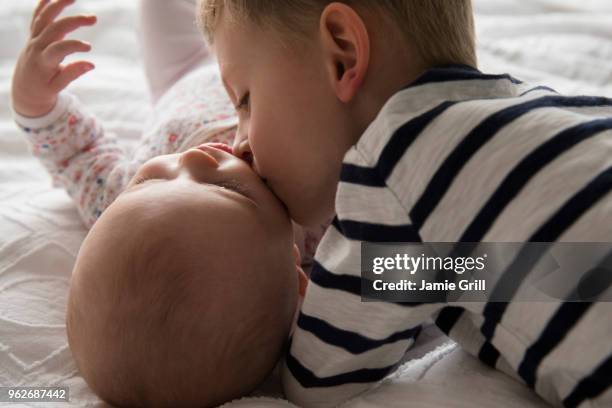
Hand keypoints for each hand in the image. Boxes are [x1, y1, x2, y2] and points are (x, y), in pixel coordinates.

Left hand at [11, 0, 96, 117]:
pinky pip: (37, 16)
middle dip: (74, 21)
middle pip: (55, 28)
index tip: (89, 47)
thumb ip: (72, 74)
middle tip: (94, 18)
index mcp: (43, 62)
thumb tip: (91, 64)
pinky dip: (44, 5)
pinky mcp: (33, 35)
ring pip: (44, 17)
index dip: (74, 45)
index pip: (59, 49)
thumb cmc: (43, 90)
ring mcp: (33, 39)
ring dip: (58, 5)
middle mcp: (36, 47)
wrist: (24, 89)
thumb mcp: (58, 87)